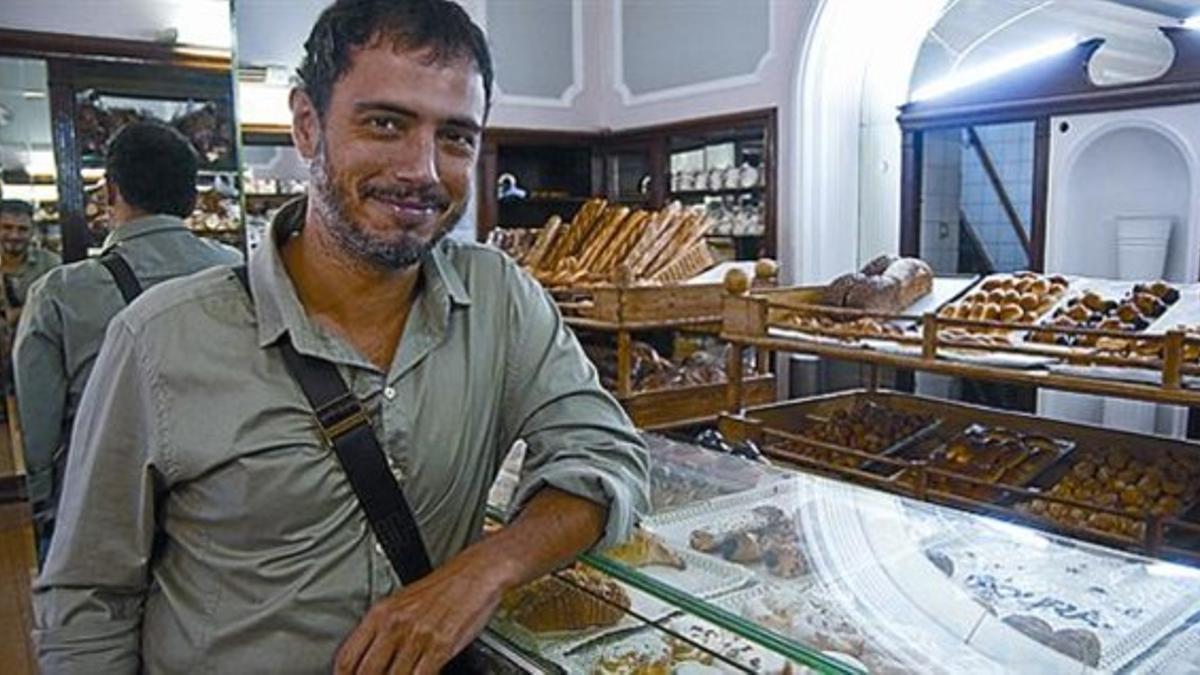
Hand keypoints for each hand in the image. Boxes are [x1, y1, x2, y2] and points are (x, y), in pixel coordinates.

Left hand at [334, 547, 514, 673]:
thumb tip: (370, 659)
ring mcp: (417, 636)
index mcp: (381, 613)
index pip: (347, 657)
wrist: (477, 572)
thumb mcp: (404, 602)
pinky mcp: (440, 645)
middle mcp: (395, 624)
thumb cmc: (445, 587)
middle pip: (366, 673)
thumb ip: (384, 630)